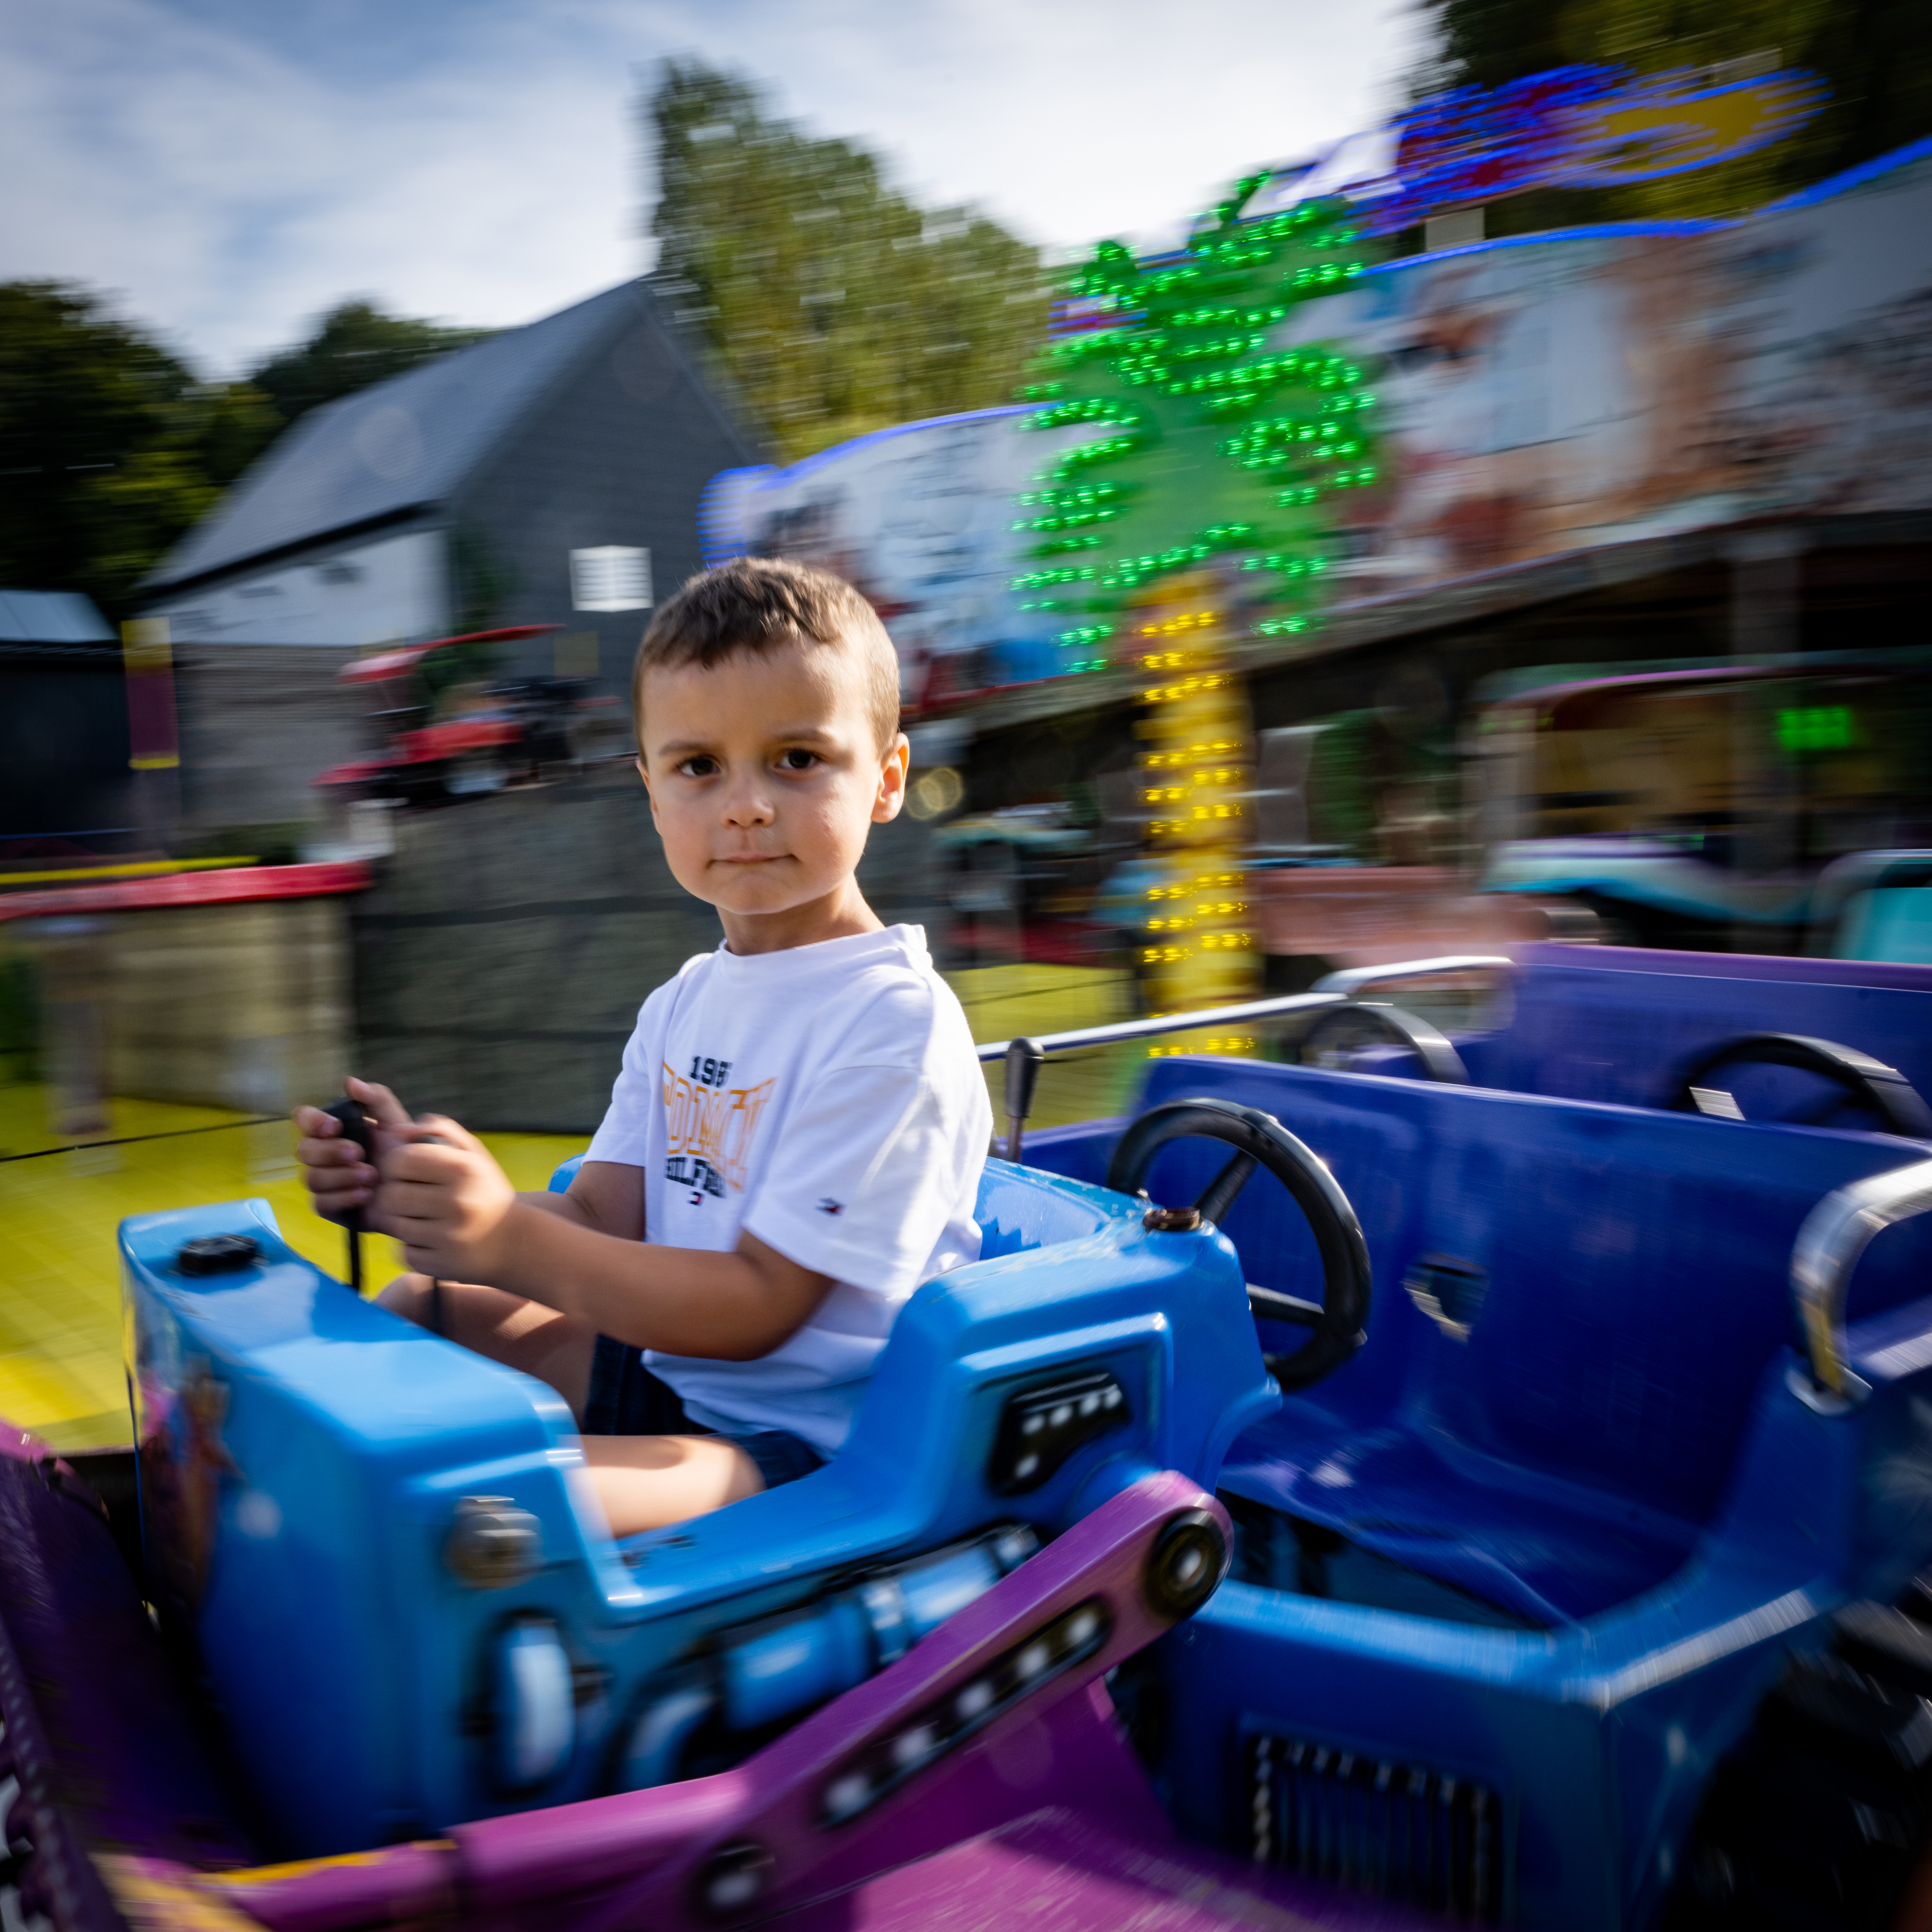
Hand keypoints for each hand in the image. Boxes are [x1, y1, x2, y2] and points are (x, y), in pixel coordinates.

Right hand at [293, 1077, 411, 1225]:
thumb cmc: (403, 1153)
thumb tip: (349, 1082)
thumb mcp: (396, 1122)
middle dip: (330, 1151)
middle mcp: (322, 1154)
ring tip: (372, 1176)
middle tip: (359, 1154)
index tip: (334, 1126)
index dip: (312, 1121)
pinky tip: (366, 1194)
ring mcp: (323, 1181)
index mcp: (333, 1130)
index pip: (304, 1118)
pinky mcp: (329, 1205)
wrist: (418, 1188)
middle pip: (304, 1150)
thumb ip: (377, 1098)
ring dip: (342, 1176)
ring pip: (311, 1178)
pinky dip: (344, 1197)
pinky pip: (321, 1203)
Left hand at [376, 1116, 519, 1284]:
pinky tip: (430, 1241)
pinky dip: (411, 1247)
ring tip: (420, 1218)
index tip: (407, 1171)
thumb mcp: (474, 1154)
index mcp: (464, 1169)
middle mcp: (458, 1202)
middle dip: (395, 1195)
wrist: (516, 1243)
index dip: (395, 1165)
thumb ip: (441, 1130)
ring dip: (401, 1221)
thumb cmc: (485, 1192)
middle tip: (410, 1198)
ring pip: (393, 1225)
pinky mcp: (441, 1265)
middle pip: (390, 1195)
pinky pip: (403, 1252)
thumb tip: (402, 1129)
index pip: (400, 1160)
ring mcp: (449, 1237)